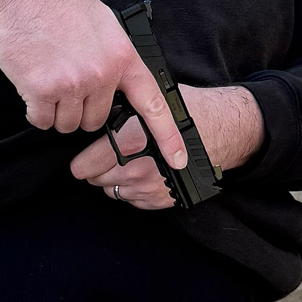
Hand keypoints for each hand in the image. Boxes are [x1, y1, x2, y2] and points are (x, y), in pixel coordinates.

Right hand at [0, 0, 187, 166]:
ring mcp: (73, 82)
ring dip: (56, 110)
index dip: (167, 135)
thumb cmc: (55, 3)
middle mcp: (102, 72)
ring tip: (47, 76)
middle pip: (97, 120)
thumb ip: (116, 56)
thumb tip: (122, 83)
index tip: (177, 160)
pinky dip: (35, 110)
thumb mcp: (102, 22)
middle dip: (80, 109)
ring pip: (68, 124)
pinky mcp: (42, 90)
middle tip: (65, 80)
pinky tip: (31, 83)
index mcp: (123, 55)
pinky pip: (43, 121)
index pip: (153, 103)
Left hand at [69, 82, 264, 210]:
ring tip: (121, 162)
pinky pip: (132, 200)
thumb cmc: (189, 110)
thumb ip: (121, 110)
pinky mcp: (162, 200)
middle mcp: (141, 168)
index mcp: (133, 139)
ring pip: (113, 191)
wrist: (222, 130)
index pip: (90, 163)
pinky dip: (130, 189)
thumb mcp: (151, 100)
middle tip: (98, 158)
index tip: (78, 161)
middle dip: (95, 169)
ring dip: (111, 180)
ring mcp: (152, 187)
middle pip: (98, 180)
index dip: (82, 162)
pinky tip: (138, 172)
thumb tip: (92, 111)